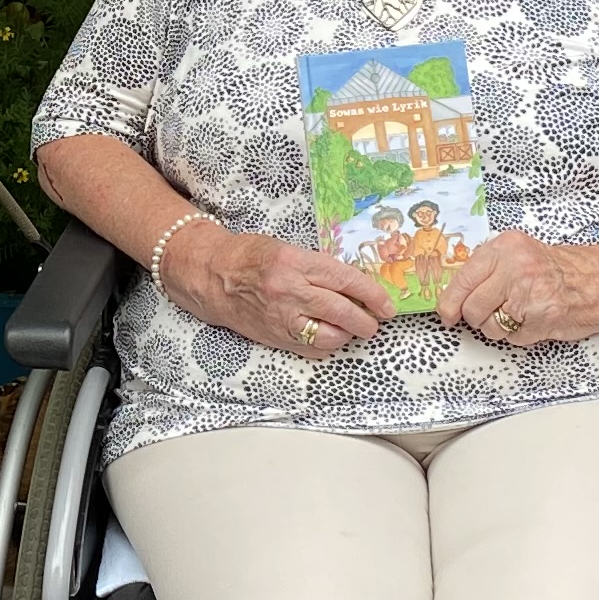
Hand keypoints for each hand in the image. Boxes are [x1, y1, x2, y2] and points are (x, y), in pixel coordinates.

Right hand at [159, 222, 395, 363]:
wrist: (212, 276)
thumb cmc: (250, 256)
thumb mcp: (288, 249)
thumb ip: (319, 267)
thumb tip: (356, 286)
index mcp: (295, 263)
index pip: (345, 280)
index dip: (371, 294)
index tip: (387, 304)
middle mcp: (289, 292)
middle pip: (341, 312)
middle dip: (366, 321)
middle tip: (375, 321)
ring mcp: (281, 318)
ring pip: (329, 337)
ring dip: (347, 335)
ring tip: (351, 328)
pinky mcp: (275, 337)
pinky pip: (311, 350)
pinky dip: (327, 346)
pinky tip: (330, 337)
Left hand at [437, 231, 598, 348]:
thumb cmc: (558, 269)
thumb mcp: (518, 254)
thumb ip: (487, 270)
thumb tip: (451, 296)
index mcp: (505, 247)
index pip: (462, 280)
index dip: (449, 302)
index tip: (446, 314)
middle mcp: (515, 268)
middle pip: (472, 308)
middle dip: (477, 318)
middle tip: (492, 313)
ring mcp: (529, 295)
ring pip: (490, 327)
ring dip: (500, 328)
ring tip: (520, 312)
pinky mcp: (541, 320)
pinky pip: (512, 338)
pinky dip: (519, 335)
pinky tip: (534, 320)